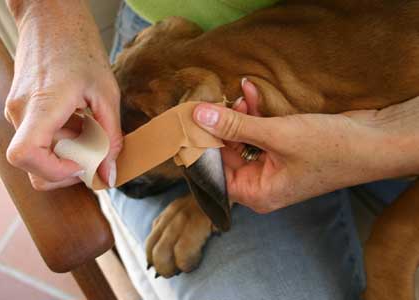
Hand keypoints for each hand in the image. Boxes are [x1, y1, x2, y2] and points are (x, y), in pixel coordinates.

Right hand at [5, 0, 121, 189]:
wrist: (52, 18)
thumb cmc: (80, 48)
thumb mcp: (107, 94)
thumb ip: (110, 138)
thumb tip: (109, 176)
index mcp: (41, 105)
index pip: (25, 155)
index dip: (54, 170)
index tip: (82, 163)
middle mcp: (20, 112)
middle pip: (33, 165)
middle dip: (67, 169)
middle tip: (93, 153)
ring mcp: (17, 111)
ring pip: (37, 154)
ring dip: (66, 153)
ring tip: (88, 130)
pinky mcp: (21, 109)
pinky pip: (38, 138)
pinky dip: (61, 141)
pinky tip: (79, 122)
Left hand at [193, 80, 418, 212]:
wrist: (374, 141)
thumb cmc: (330, 149)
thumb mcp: (276, 135)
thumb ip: (236, 125)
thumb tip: (200, 115)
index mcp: (257, 193)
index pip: (215, 173)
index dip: (202, 148)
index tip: (190, 123)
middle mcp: (262, 183)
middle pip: (227, 154)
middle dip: (222, 126)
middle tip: (215, 102)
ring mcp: (273, 166)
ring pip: (243, 140)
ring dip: (239, 115)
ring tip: (239, 94)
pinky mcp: (283, 149)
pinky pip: (260, 132)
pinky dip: (255, 114)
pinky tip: (251, 92)